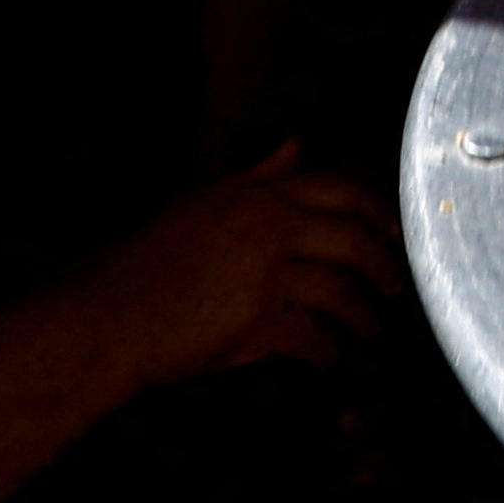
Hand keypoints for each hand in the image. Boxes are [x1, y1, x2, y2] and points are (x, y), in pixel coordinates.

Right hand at [81, 144, 401, 388]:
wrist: (110, 314)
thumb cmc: (151, 260)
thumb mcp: (203, 201)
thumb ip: (257, 176)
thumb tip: (295, 144)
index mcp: (257, 196)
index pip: (339, 191)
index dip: (376, 211)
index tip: (393, 231)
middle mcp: (268, 228)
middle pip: (353, 241)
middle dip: (383, 266)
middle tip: (394, 286)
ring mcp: (265, 276)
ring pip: (341, 293)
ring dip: (363, 315)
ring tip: (369, 328)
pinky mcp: (257, 324)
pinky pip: (313, 338)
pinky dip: (328, 351)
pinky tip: (329, 358)